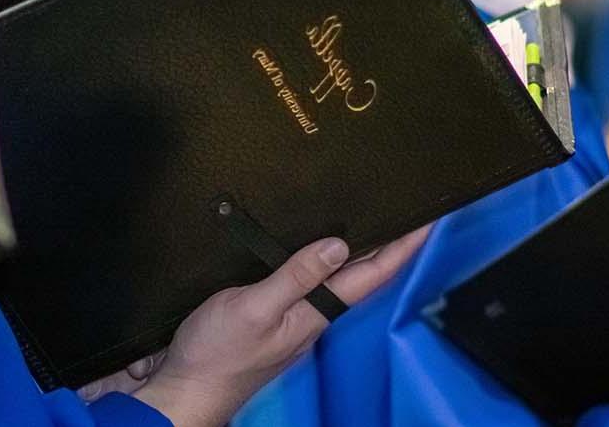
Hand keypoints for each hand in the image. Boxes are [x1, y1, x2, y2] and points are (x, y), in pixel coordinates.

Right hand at [128, 225, 429, 425]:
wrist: (184, 391)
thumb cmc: (216, 355)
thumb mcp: (255, 308)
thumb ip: (296, 277)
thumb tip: (339, 245)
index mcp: (314, 313)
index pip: (369, 276)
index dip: (400, 249)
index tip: (425, 223)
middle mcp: (310, 317)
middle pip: (360, 279)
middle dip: (386, 249)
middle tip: (408, 218)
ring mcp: (291, 321)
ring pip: (336, 283)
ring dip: (358, 257)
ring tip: (375, 230)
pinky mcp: (269, 321)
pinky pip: (308, 287)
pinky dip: (322, 266)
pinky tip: (315, 257)